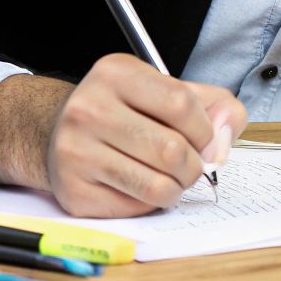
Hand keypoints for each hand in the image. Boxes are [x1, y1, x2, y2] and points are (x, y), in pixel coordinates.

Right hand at [0, 54, 247, 217]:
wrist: (59, 132)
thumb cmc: (127, 111)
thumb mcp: (170, 90)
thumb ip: (215, 106)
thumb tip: (221, 144)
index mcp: (116, 74)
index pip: (182, 104)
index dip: (205, 129)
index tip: (205, 139)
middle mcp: (88, 108)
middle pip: (171, 150)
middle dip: (195, 166)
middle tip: (191, 165)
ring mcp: (75, 151)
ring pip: (156, 186)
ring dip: (177, 188)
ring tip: (172, 179)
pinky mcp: (73, 191)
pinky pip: (134, 207)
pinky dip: (150, 203)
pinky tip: (141, 186)